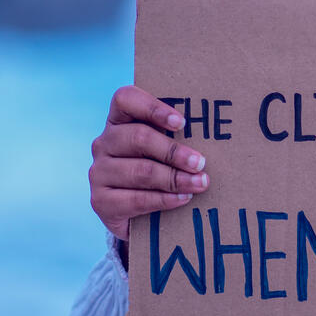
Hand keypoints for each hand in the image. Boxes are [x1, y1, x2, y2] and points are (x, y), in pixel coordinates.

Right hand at [89, 85, 209, 240]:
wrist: (137, 216)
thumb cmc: (159, 170)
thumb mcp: (165, 149)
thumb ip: (179, 136)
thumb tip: (216, 133)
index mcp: (119, 121)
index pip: (125, 99)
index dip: (153, 107)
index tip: (182, 123)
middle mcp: (104, 143)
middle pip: (138, 137)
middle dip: (174, 151)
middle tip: (201, 162)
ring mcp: (99, 172)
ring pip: (140, 170)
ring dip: (175, 179)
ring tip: (199, 183)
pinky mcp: (100, 201)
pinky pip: (135, 199)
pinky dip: (164, 199)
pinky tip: (183, 198)